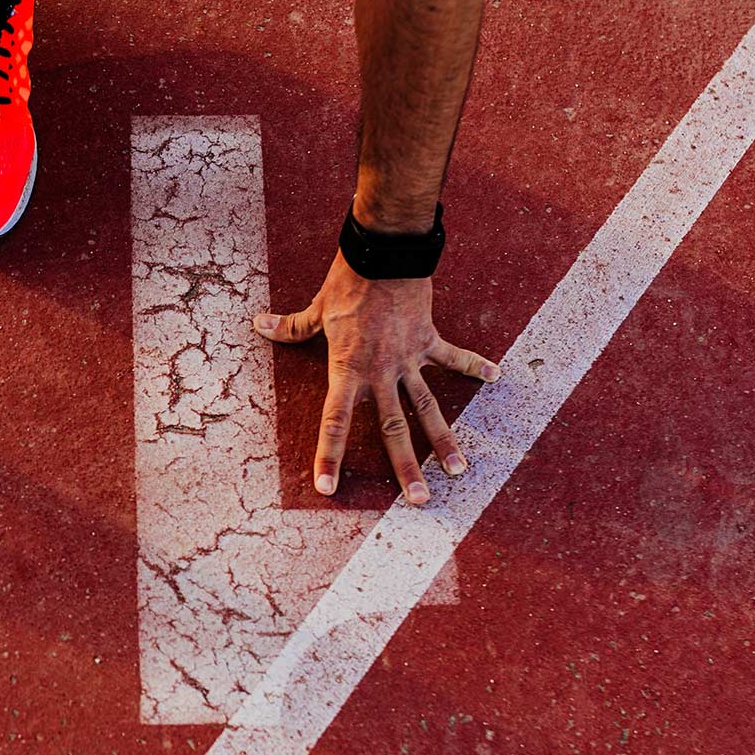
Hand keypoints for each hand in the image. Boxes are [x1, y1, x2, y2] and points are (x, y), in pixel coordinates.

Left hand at [252, 251, 497, 503]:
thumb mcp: (316, 309)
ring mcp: (409, 358)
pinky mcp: (429, 339)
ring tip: (459, 470)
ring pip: (428, 407)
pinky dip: (473, 365)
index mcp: (348, 370)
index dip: (329, 455)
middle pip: (394, 429)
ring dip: (444, 439)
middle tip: (418, 501)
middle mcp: (381, 372)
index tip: (328, 487)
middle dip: (406, 467)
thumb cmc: (346, 282)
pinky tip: (496, 377)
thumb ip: (291, 327)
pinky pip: (453, 357)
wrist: (384, 252)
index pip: (335, 422)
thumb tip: (258, 326)